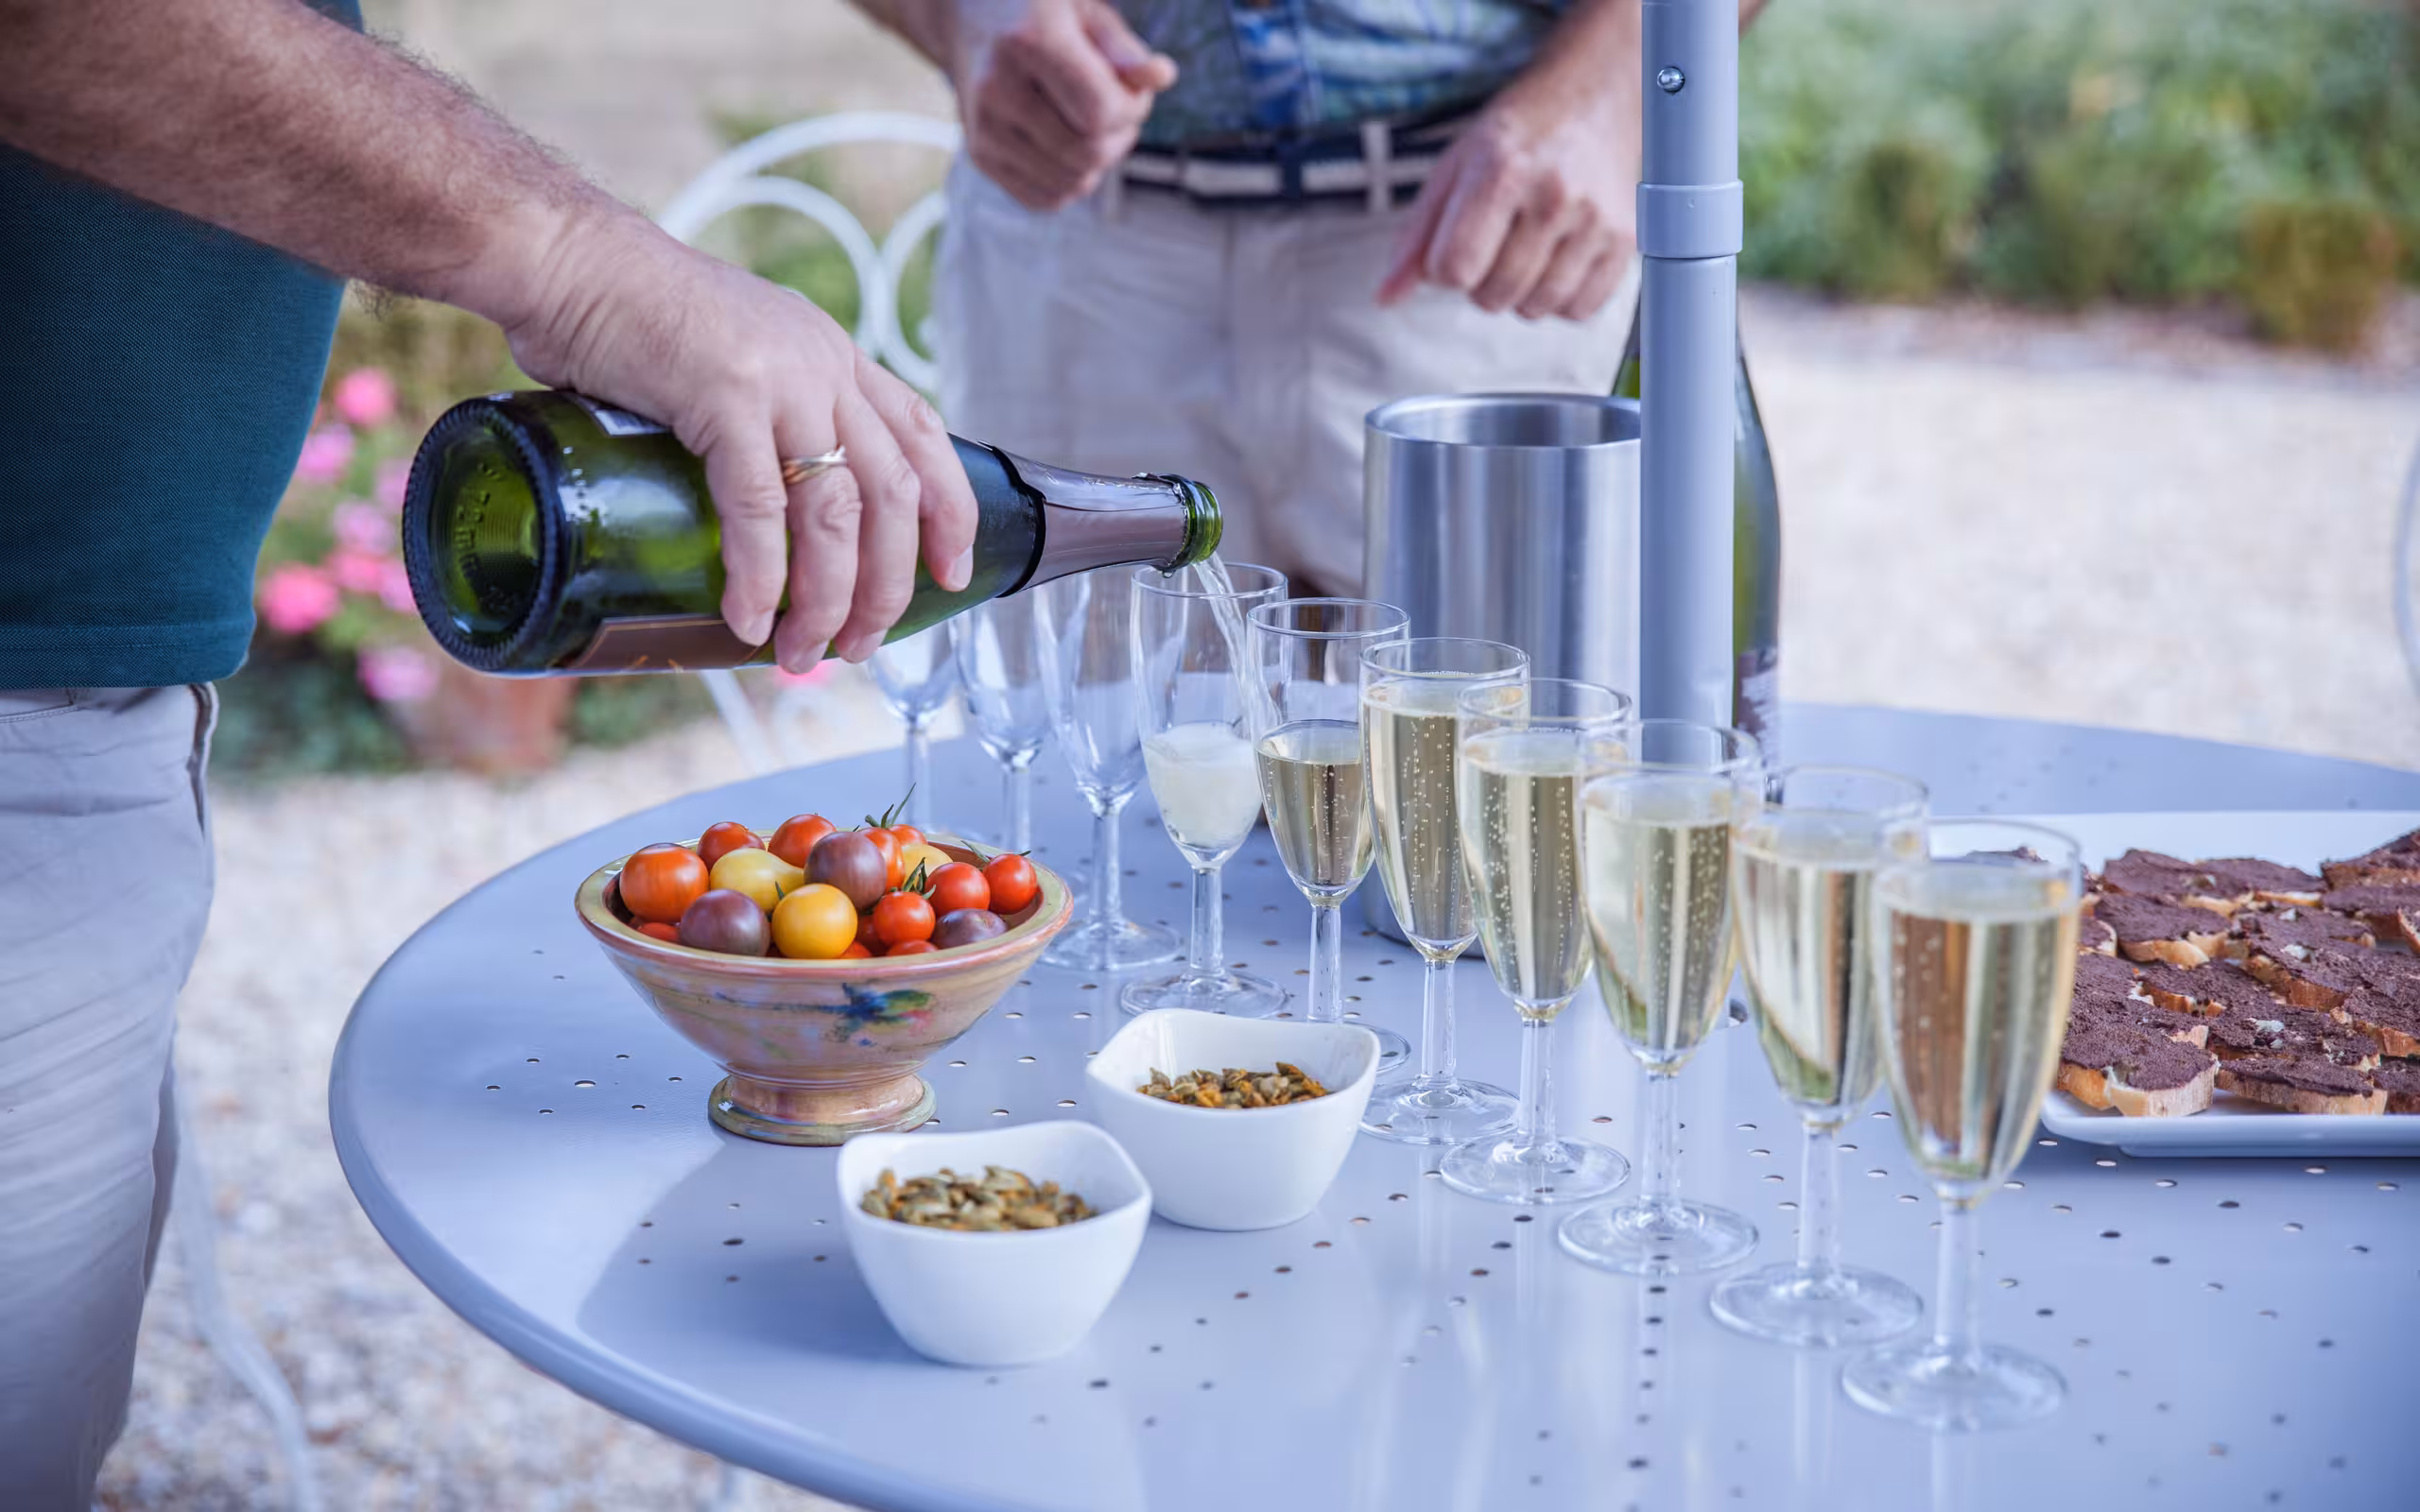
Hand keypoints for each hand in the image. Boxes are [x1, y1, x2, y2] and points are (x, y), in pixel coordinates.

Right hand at [505, 207, 979, 668]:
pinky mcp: (725, 394)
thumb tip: (761, 505)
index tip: (954, 572)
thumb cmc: (628, 316)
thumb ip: (763, 412)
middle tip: (862, 643)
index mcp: (832, 354)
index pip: (923, 435)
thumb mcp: (733, 354)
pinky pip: (760, 507)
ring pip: (837, 511)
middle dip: (887, 583)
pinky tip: (750, 618)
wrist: (565, 259)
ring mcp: (779, 378)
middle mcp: (822, 364)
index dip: (950, 509)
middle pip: (892, 492)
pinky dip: (760, 573)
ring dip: (828, 596)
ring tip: (806, 652)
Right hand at [952, 0, 1175, 209]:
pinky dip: (1074, 181)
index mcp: (1027, 41)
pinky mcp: (980, 156)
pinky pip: (1047, 199)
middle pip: (1088, 153)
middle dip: (1121, 137)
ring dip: (1100, 163)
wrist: (969, 17)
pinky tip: (1073, 146)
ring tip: (1096, 125)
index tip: (1134, 89)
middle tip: (1120, 110)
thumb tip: (1163, 77)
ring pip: (1072, 183)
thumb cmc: (1041, 10)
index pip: (1100, 112)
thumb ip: (1124, 47)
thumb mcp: (1084, 9)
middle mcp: (996, 88)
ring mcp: (983, 127)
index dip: (1135, 109)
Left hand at [1377, 84, 1636, 320]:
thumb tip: (1387, 298)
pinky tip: (1556, 262)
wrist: (1592, 97)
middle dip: (1481, 281)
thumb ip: (1416, 237)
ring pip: (1535, 309)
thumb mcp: (1454, 169)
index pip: (1454, 270)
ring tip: (1526, 248)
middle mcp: (1554, 196)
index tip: (1458, 242)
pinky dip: (1560, 299)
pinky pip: (1579, 310)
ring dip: (1519, 293)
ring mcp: (1595, 221)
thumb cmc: (1515, 136)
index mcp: (1502, 171)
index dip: (1445, 268)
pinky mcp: (1626, 241)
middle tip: (1495, 240)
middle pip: (1492, 296)